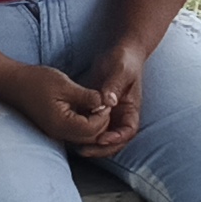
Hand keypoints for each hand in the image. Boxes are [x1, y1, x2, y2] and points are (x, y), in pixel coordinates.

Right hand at [1, 59, 115, 149]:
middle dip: (101, 121)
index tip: (104, 100)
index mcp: (61, 124)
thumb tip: (105, 102)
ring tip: (94, 104)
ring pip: (84, 136)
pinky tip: (84, 107)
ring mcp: (56, 133)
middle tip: (102, 103)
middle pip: (91, 137)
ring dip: (94, 123)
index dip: (103, 116)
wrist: (12, 83)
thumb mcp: (65, 85)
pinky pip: (76, 132)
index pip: (93, 129)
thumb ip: (87, 96)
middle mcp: (59, 133)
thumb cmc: (36, 81)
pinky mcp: (55, 128)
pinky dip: (85, 122)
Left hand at [77, 37, 150, 151]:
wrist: (122, 51)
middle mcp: (121, 115)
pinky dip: (82, 133)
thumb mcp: (121, 70)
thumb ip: (114, 86)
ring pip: (102, 136)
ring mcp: (109, 113)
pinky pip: (91, 125)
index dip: (116, 138)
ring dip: (90, 144)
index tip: (102, 139)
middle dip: (101, 149)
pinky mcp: (97, 109)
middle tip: (84, 150)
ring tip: (74, 147)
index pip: (128, 131)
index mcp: (131, 109)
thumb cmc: (124, 59)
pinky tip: (69, 134)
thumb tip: (108, 102)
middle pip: (115, 140)